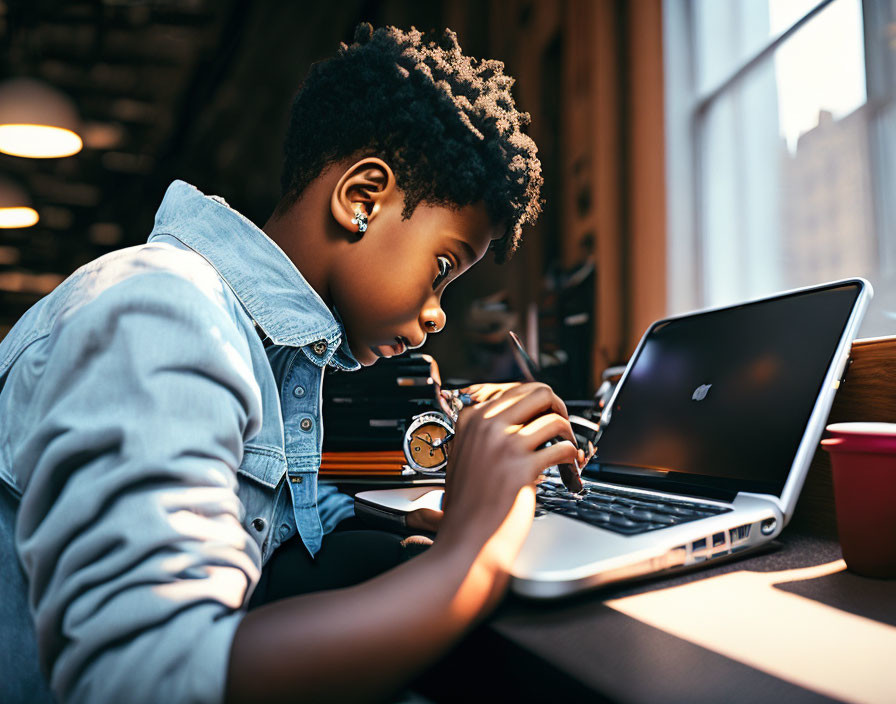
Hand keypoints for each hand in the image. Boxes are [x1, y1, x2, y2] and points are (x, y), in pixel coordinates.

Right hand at [434, 382, 578, 578]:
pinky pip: (563, 448)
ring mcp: (503, 444)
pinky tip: (568, 470)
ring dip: (569, 435)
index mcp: (470, 418)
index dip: (538, 402)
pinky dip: (573, 458)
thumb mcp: (467, 454)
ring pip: (555, 418)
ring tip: (567, 453)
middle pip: (539, 392)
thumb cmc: (469, 504)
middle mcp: (485, 425)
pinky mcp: (522, 467)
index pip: (515, 388)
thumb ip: (488, 430)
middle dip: (558, 408)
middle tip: (560, 428)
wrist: (466, 541)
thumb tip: (525, 413)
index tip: (545, 415)